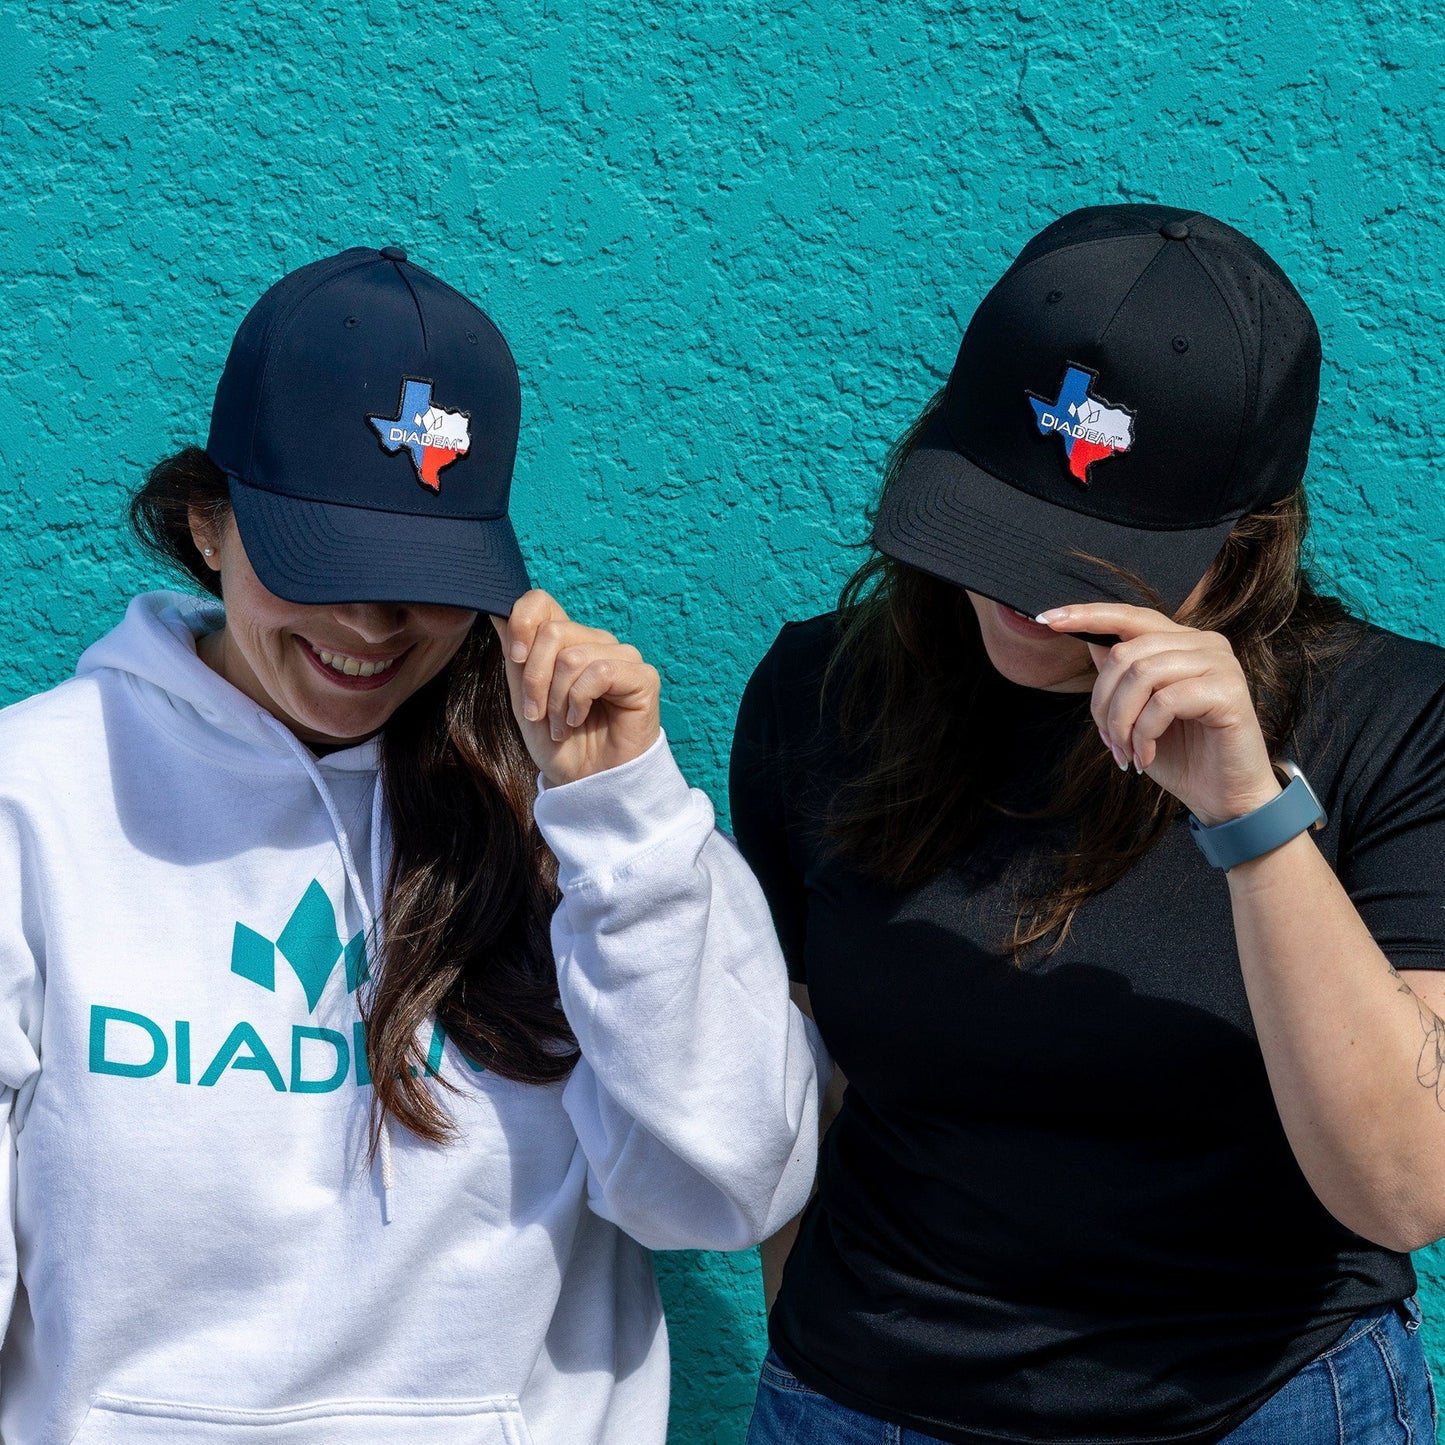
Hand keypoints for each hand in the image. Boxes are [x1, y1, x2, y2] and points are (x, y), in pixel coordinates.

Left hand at [492, 590, 661, 786]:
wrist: (587, 783)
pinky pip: (600, 672)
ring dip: (557, 700)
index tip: (515, 658)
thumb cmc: (559, 744)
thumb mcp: (524, 698)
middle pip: (553, 632)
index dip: (522, 621)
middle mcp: (596, 642)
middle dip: (535, 680)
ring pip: (573, 656)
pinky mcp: (643, 677)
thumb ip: (516, 656)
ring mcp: (622, 657)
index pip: (542, 601)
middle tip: (537, 714)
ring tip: (563, 725)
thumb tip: (495, 611)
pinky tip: (581, 719)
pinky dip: (580, 701)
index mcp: (568, 642)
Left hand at [1036, 602, 1280, 826]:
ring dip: (1122, 722)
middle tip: (1107, 741)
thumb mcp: (1136, 712)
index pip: (1128, 616)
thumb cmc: (1180, 755)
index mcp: (1181, 642)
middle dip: (1103, 702)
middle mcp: (1204, 643)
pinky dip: (1145, 733)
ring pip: (1141, 676)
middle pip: (1125, 653)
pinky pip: (1164, 702)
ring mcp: (1220, 663)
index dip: (1087, 615)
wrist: (1222, 796)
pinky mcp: (1229, 690)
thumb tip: (1088, 640)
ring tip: (1126, 752)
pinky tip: (1146, 756)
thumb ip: (1119, 675)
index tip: (1048, 618)